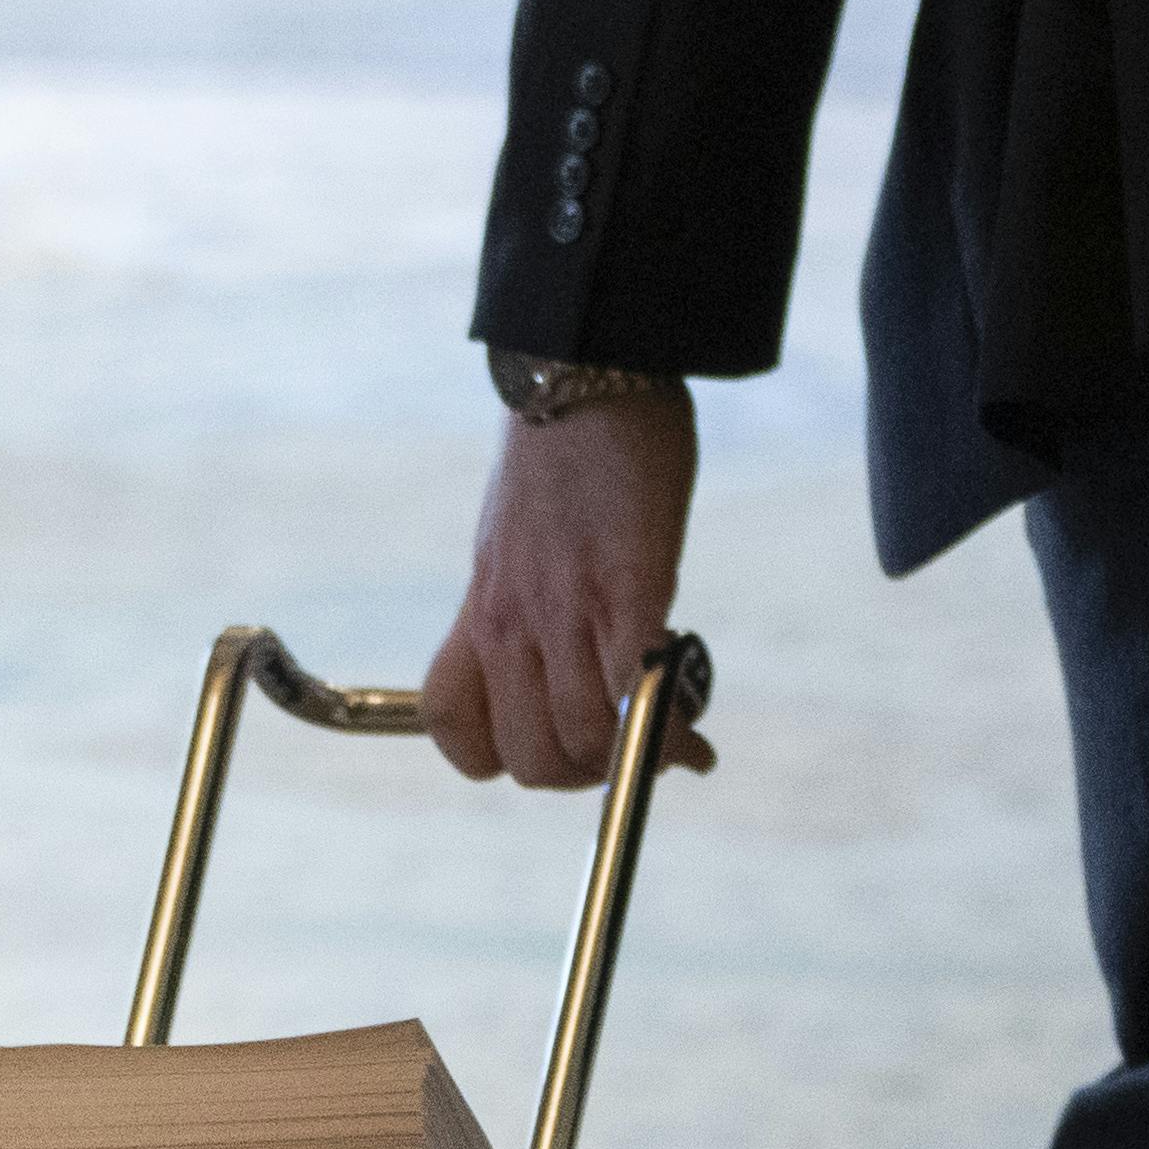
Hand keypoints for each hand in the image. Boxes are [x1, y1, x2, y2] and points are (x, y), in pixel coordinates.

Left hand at [422, 384, 718, 788]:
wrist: (584, 375)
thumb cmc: (563, 462)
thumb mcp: (515, 543)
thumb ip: (530, 605)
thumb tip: (576, 657)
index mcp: (480, 612)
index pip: (452, 727)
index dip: (501, 757)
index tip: (555, 742)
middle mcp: (510, 622)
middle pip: (528, 758)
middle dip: (584, 773)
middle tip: (628, 745)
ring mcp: (564, 610)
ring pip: (582, 742)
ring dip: (633, 761)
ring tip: (673, 735)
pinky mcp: (627, 587)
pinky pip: (638, 695)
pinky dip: (669, 734)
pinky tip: (696, 741)